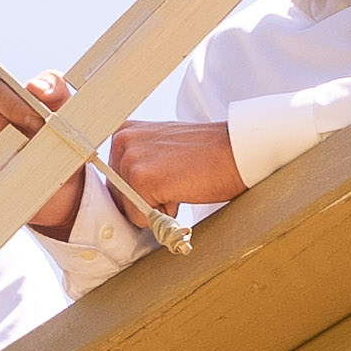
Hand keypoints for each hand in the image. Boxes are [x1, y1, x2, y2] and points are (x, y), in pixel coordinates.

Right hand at [0, 73, 91, 238]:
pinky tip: (30, 174)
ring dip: (16, 154)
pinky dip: (12, 174)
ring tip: (41, 158)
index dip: (14, 102)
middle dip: (17, 131)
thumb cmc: (58, 128)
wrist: (65, 171)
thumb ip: (52, 85)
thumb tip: (35, 87)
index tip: (39, 116)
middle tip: (44, 140)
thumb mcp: (62, 101)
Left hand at [92, 119, 244, 217]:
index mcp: (125, 132)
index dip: (137, 194)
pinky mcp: (141, 178)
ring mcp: (130, 158)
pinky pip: (142, 218)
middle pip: (117, 198)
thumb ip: (139, 164)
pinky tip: (182, 190)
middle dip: (145, 202)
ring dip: (156, 208)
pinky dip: (165, 214)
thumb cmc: (206, 156)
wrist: (237, 152)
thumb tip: (122, 197)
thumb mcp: (162, 149)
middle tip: (175, 182)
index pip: (113, 181)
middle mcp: (122, 140)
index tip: (159, 185)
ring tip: (179, 184)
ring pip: (129, 210)